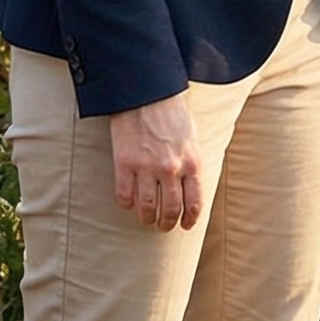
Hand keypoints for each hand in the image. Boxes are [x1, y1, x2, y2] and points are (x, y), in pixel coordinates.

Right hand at [109, 95, 202, 232]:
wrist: (147, 93)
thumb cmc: (172, 113)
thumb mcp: (192, 138)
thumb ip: (192, 163)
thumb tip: (191, 187)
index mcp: (192, 162)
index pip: (194, 202)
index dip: (190, 219)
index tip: (185, 226)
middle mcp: (171, 169)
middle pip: (170, 209)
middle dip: (167, 223)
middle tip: (163, 227)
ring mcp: (147, 167)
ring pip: (147, 207)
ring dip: (147, 218)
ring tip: (147, 220)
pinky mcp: (124, 163)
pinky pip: (124, 195)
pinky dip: (126, 204)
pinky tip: (128, 204)